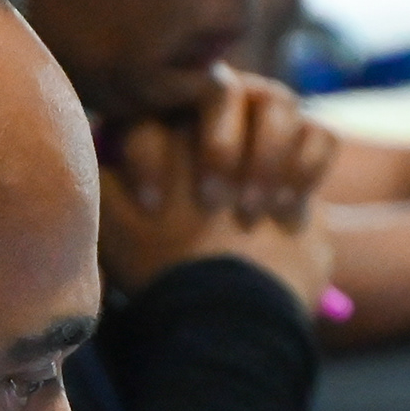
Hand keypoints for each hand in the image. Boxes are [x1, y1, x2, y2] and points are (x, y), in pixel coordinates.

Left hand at [104, 69, 337, 311]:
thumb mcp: (119, 230)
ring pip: (279, 102)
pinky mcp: (310, 156)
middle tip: (213, 202)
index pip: (159, 107)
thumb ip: (103, 186)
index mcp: (168, 130)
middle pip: (223, 92)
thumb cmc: (171, 275)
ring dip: (267, 156)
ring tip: (253, 210)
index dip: (152, 153)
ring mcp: (270, 134)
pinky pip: (321, 134)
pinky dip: (307, 169)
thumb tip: (88, 147)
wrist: (236, 318)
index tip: (153, 207)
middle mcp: (218, 120)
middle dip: (219, 147)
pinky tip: (287, 211)